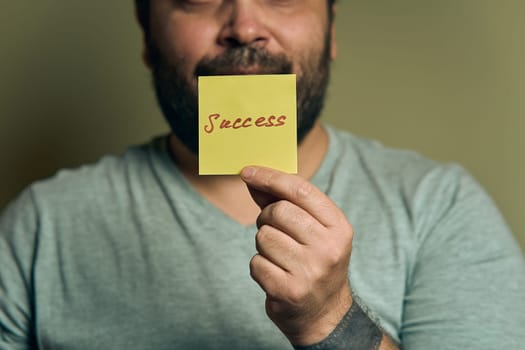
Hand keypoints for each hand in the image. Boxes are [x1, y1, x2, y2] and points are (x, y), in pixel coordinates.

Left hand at [240, 166, 353, 345]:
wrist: (325, 314)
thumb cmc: (314, 262)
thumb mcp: (313, 231)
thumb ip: (285, 202)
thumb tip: (253, 177)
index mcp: (339, 227)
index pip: (301, 190)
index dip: (270, 177)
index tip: (247, 172)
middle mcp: (328, 248)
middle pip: (278, 211)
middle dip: (267, 217)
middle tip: (275, 230)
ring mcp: (309, 271)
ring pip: (263, 236)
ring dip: (264, 245)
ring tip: (280, 257)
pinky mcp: (288, 290)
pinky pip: (255, 262)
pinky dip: (259, 266)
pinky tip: (275, 275)